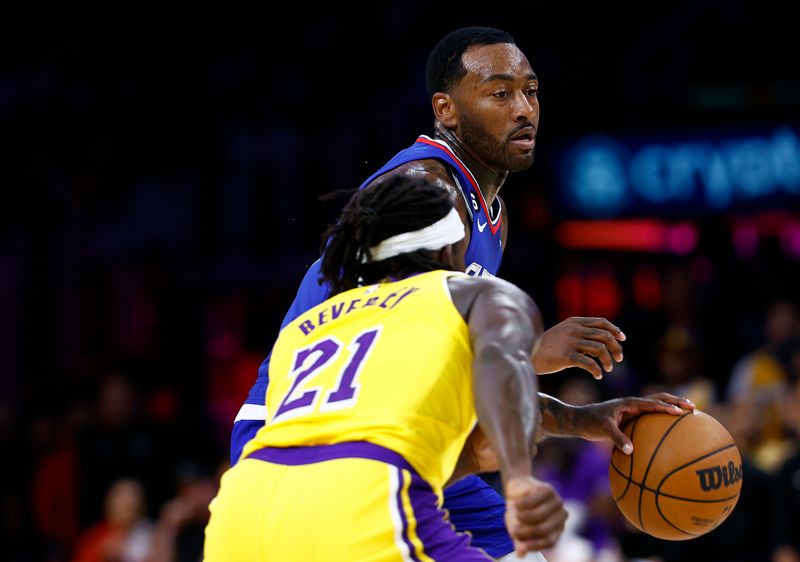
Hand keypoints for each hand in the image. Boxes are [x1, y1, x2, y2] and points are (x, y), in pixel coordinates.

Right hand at [504, 476, 566, 555]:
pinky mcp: (548, 490)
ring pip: (539, 515)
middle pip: (544, 529)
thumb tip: (520, 555)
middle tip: (514, 530)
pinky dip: (520, 504)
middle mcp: (561, 516)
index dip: (535, 545)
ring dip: (522, 517)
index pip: (550, 542)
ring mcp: (556, 502)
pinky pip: (533, 501)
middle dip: (526, 532)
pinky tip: (516, 503)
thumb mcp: (518, 528)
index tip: (522, 546)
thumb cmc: (519, 512)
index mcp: (557, 529)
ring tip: (515, 513)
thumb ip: (520, 540)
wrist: (516, 489)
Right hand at [532, 317, 625, 378]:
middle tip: (618, 359)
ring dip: (608, 361)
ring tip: (608, 369)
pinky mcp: (566, 357)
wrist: (529, 355)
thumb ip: (581, 334)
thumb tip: (604, 343)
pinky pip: (589, 364)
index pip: (602, 322)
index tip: (621, 339)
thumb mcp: (563, 334)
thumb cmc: (548, 347)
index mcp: (574, 322)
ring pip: (600, 350)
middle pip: (604, 336)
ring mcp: (570, 342)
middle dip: (616, 348)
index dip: (614, 330)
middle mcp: (574, 330)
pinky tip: (598, 376)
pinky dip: (597, 370)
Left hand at [574, 393, 694, 453]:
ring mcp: (633, 409)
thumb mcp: (603, 429)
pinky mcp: (631, 417)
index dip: (666, 407)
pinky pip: (650, 416)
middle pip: (659, 399)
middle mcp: (633, 404)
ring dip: (671, 406)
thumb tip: (631, 451)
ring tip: (689, 414)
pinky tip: (670, 431)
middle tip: (693, 407)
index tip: (681, 412)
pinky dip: (662, 419)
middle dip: (676, 401)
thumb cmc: (591, 422)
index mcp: (629, 403)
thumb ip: (617, 438)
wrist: (580, 420)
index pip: (652, 403)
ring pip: (656, 405)